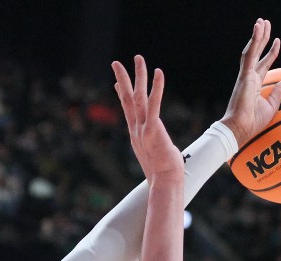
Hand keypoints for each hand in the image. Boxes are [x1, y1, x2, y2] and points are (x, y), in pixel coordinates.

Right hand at [113, 56, 182, 183]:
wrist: (164, 183)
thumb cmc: (163, 174)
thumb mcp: (153, 156)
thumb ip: (151, 147)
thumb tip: (154, 145)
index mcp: (136, 135)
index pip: (127, 110)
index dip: (121, 94)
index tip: (116, 82)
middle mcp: (136, 129)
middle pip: (126, 99)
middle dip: (122, 79)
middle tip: (116, 62)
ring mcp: (143, 129)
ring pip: (138, 97)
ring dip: (138, 76)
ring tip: (138, 58)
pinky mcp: (153, 130)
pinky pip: (155, 104)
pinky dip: (156, 88)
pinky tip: (158, 72)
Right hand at [219, 18, 280, 145]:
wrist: (240, 129)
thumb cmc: (253, 122)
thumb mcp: (271, 105)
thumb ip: (280, 92)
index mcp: (254, 84)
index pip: (264, 63)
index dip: (271, 52)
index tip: (277, 41)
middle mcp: (249, 77)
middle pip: (257, 52)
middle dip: (262, 38)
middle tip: (265, 23)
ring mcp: (245, 75)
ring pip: (252, 50)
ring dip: (257, 35)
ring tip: (261, 22)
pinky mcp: (244, 76)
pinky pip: (250, 55)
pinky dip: (254, 41)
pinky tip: (258, 30)